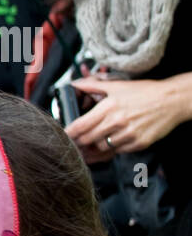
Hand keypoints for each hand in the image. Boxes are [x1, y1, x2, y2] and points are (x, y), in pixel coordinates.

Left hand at [66, 76, 191, 161]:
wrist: (173, 100)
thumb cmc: (145, 92)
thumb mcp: (118, 86)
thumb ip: (93, 86)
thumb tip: (74, 84)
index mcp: (109, 107)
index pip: (80, 126)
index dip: (69, 133)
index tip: (64, 136)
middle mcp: (118, 122)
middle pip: (87, 139)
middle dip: (79, 141)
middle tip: (76, 141)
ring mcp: (129, 134)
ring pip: (102, 147)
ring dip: (96, 145)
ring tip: (98, 138)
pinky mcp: (139, 143)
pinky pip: (118, 151)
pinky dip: (113, 148)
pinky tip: (114, 140)